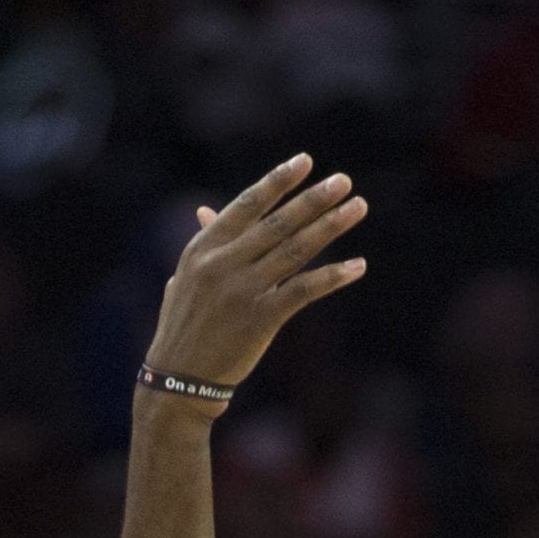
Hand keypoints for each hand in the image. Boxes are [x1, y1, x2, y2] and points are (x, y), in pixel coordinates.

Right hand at [143, 153, 367, 399]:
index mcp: (203, 247)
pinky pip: (305, 290)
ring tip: (357, 207)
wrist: (179, 375)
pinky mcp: (261, 318)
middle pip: (278, 222)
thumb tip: (207, 210)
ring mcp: (242, 289)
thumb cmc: (186, 323)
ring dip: (331, 226)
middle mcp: (223, 263)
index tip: (304, 161)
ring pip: (296, 250)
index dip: (278, 182)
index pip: (247, 204)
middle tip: (344, 181)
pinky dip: (333, 276)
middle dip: (314, 199)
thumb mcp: (187, 276)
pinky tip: (359, 266)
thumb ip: (205, 243)